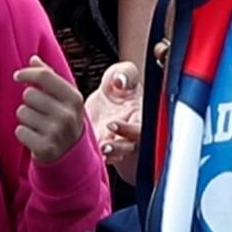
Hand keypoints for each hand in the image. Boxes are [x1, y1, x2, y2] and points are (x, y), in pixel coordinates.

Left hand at [12, 61, 87, 165]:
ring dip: (25, 118)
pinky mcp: (45, 147)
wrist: (70, 154)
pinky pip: (19, 130)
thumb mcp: (64, 98)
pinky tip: (35, 136)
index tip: (18, 76)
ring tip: (37, 125)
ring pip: (22, 112)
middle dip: (29, 101)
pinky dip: (23, 133)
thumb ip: (50, 77)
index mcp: (74, 98)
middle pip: (29, 94)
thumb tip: (34, 59)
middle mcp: (68, 114)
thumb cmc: (63, 120)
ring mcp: (57, 132)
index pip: (44, 76)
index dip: (27, 73)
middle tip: (38, 111)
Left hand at [85, 62, 143, 177]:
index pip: (141, 127)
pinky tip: (89, 155)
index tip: (112, 124)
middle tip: (104, 146)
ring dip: (108, 156)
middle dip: (119, 148)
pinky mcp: (102, 148)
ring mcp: (116, 143)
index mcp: (139, 115)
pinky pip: (103, 158)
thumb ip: (125, 73)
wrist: (103, 101)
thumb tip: (120, 80)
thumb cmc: (118, 88)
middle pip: (131, 146)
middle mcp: (130, 133)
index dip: (129, 129)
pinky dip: (97, 158)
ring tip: (98, 152)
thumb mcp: (123, 73)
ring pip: (118, 156)